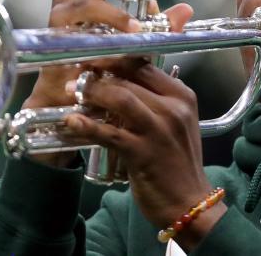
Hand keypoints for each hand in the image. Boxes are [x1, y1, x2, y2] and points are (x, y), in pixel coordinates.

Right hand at [22, 0, 191, 164]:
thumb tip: (187, 9)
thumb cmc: (102, 69)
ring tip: (142, 9)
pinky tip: (132, 30)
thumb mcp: (137, 42)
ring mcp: (63, 6)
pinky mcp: (58, 26)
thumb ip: (160, 25)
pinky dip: (112, 14)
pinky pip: (85, 6)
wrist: (71, 102)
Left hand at [63, 62, 226, 250]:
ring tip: (72, 90)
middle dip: (100, 72)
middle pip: (131, 77)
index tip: (95, 56)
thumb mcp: (176, 123)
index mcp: (182, 96)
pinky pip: (109, 133)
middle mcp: (173, 108)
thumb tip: (120, 81)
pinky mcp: (143, 153)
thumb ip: (156, 101)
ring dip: (92, 91)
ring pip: (121, 98)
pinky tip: (70, 121)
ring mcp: (159, 130)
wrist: (189, 203)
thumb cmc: (178, 161)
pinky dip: (86, 125)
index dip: (117, 58)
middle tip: (77, 72)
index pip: (146, 65)